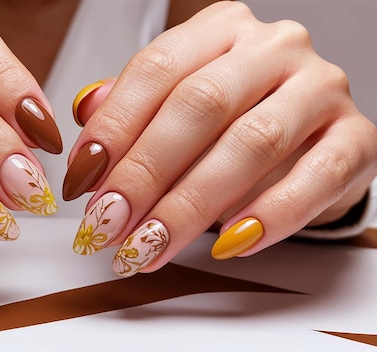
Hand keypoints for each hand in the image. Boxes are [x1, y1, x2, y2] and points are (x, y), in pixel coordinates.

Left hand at [65, 1, 376, 275]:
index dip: (114, 127)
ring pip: (251, 144)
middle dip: (146, 172)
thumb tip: (86, 112)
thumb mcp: (177, 100)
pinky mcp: (356, 140)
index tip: (83, 179)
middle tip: (108, 222)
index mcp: (221, 29)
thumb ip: (133, 104)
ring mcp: (321, 90)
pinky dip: (269, 216)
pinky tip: (228, 244)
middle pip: (199, 106)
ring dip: (192, 205)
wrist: (308, 136)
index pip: (157, 69)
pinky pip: (314, 179)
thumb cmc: (233, 118)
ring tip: (150, 244)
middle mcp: (273, 49)